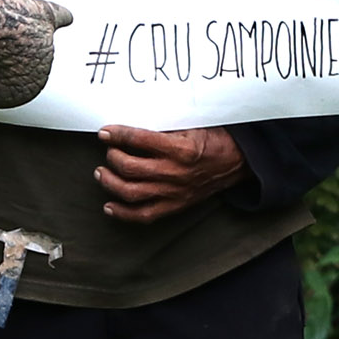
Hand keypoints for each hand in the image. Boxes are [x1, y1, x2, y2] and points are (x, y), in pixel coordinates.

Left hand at [95, 123, 245, 221]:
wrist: (237, 162)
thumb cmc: (214, 139)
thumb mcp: (192, 124)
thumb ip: (165, 126)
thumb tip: (133, 123)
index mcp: (180, 148)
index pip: (139, 140)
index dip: (117, 135)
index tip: (104, 132)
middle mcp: (175, 172)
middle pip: (130, 168)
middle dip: (112, 158)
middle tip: (108, 151)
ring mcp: (174, 192)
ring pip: (132, 192)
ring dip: (110, 183)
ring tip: (101, 173)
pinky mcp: (175, 205)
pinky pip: (144, 215)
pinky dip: (123, 213)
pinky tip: (109, 206)